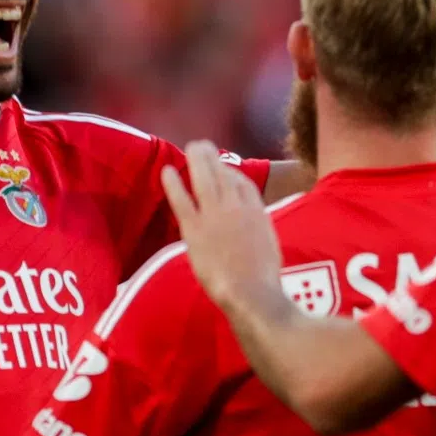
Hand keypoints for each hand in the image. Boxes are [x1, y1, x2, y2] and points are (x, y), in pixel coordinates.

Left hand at [162, 141, 282, 310]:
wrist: (251, 291)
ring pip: (204, 179)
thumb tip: (253, 228)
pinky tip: (166, 170)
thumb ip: (258, 230)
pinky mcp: (195, 229)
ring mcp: (215, 215)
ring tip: (191, 146)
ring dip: (197, 159)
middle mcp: (236, 206)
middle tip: (203, 145)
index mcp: (256, 211)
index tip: (223, 167)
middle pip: (223, 173)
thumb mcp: (269, 245)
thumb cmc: (264, 277)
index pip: (242, 183)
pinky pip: (182, 200)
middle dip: (213, 157)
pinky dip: (173, 183)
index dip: (231, 171)